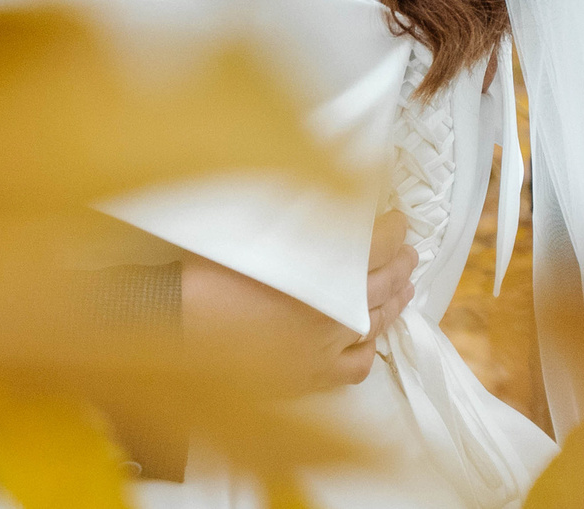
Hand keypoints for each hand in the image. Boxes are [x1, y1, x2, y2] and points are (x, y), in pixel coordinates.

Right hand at [180, 210, 415, 394]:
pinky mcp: (310, 376)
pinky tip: (368, 338)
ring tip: (402, 287)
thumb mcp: (254, 230)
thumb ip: (296, 224)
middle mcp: (334, 313)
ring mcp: (325, 348)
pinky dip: (366, 350)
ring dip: (394, 302)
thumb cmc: (208, 271)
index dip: (392, 230)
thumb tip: (322, 208)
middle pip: (383, 284)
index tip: (398, 219)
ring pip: (376, 324)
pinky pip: (355, 366)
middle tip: (408, 250)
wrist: (176, 321)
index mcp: (322, 271)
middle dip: (399, 263)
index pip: (376, 245)